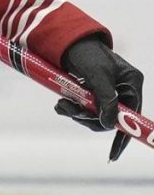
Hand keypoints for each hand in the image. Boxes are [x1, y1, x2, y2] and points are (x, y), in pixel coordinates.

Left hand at [55, 36, 142, 160]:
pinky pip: (84, 109)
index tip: (113, 154)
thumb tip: (109, 124)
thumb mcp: (97, 75)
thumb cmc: (86, 53)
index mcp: (132, 83)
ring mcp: (107, 92)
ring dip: (76, 113)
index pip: (133, 115)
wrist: (66, 41)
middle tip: (69, 111)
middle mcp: (122, 90)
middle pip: (110, 118)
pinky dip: (72, 109)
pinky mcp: (91, 93)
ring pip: (94, 116)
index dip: (124, 136)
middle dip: (88, 118)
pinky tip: (60, 105)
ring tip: (61, 105)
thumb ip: (105, 98)